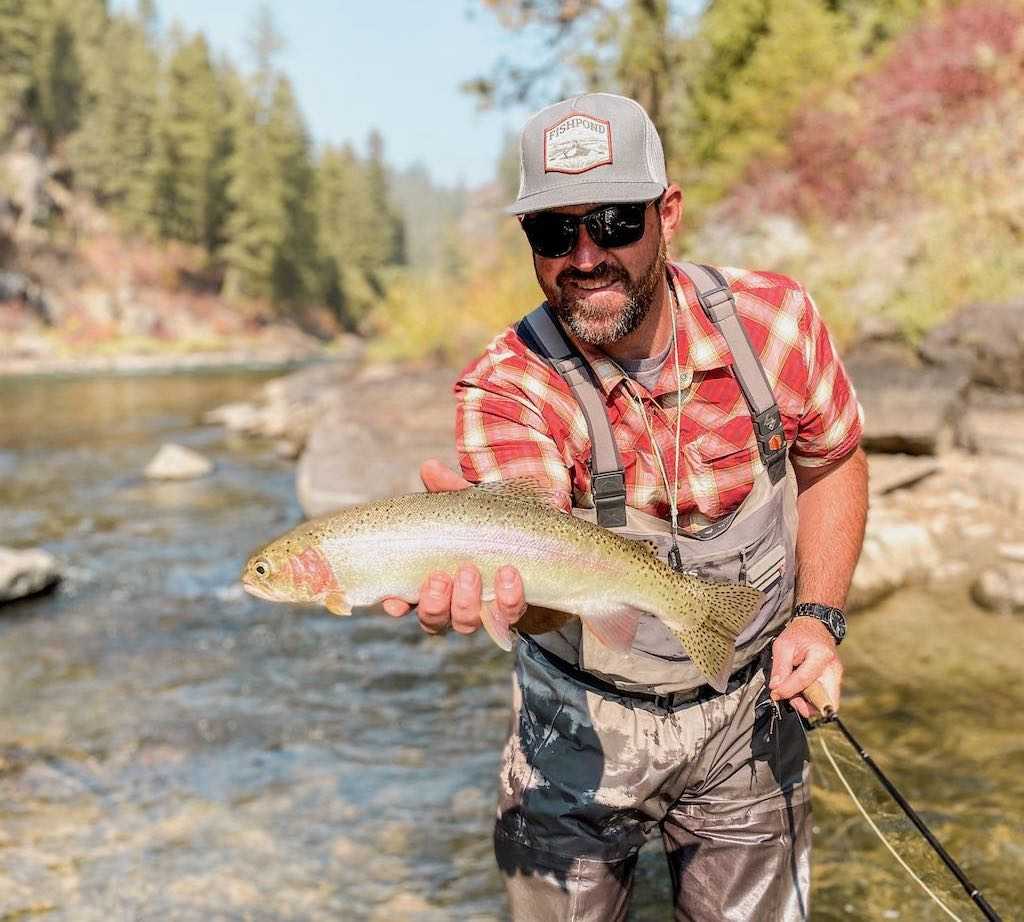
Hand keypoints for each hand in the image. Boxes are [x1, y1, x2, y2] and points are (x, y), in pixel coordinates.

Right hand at [380, 459, 527, 636]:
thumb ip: (449, 490)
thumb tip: (429, 467)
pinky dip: (507, 597)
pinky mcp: (512, 610)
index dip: (396, 606)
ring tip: (470, 571)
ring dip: (465, 601)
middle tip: (440, 577)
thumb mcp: (470, 505)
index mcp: (432, 581)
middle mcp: (453, 602)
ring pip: (464, 622)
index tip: (394, 601)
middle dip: (434, 602)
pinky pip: (507, 613)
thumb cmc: (489, 526)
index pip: (405, 602)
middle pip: (433, 619)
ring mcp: (482, 610)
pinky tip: (509, 574)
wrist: (539, 544)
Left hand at [768, 616, 842, 718]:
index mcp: (821, 656)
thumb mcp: (783, 645)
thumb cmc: (799, 633)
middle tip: (789, 696)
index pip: (804, 681)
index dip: (787, 690)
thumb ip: (779, 668)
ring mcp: (836, 677)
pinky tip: (800, 689)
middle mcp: (833, 669)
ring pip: (825, 702)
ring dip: (807, 703)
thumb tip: (776, 688)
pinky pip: (824, 698)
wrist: (815, 626)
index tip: (775, 693)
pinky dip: (811, 699)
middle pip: (824, 700)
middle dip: (805, 704)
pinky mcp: (834, 681)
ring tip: (792, 691)